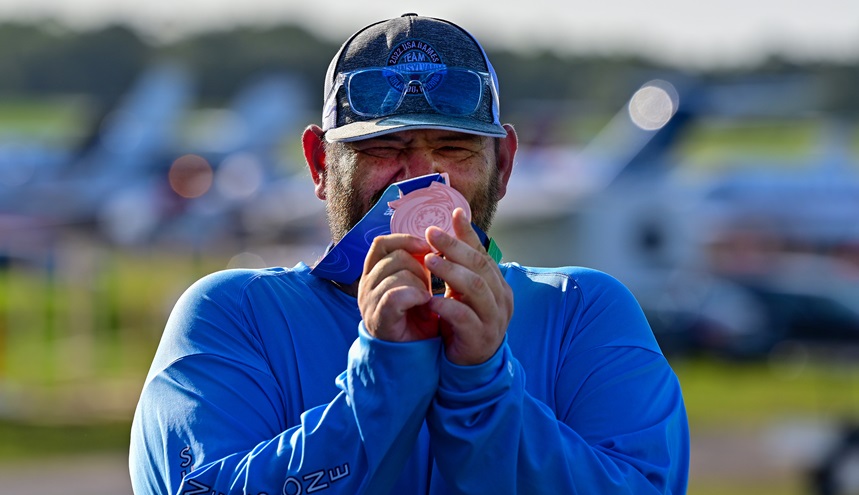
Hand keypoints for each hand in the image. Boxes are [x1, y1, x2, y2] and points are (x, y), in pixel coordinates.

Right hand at [358, 234, 438, 341]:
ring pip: (398, 273)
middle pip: (395, 256)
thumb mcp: (415, 284)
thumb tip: (430, 240)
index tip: (426, 246)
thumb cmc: (416, 318)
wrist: (412, 354)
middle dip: (420, 267)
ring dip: (420, 283)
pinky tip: (424, 303)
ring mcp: (370, 301)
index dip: (405, 240)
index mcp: (373, 273)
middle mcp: (366, 284)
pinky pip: (396, 294)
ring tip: (425, 300)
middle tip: (427, 287)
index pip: (382, 243)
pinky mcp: (378, 317)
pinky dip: (415, 295)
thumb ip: (416, 264)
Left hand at [424, 208, 512, 365]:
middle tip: (432, 234)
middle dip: (455, 248)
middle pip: (480, 267)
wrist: (471, 365)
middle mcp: (501, 299)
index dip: (468, 235)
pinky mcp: (481, 337)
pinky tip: (431, 300)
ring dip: (451, 272)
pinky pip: (465, 318)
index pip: (483, 254)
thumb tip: (454, 221)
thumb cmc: (464, 322)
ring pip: (476, 288)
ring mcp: (494, 318)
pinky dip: (448, 307)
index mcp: (498, 284)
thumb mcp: (462, 290)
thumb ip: (460, 262)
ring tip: (429, 261)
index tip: (452, 215)